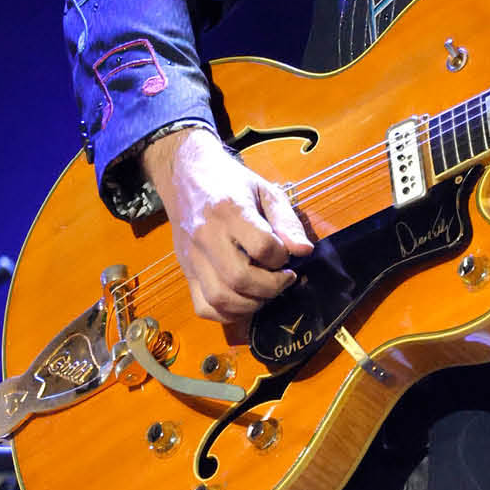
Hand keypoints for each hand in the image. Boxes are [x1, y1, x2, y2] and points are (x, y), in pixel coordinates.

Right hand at [143, 125, 311, 324]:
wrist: (185, 176)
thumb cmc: (232, 183)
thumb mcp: (266, 190)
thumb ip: (287, 221)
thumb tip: (304, 251)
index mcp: (230, 211)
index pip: (262, 247)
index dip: (282, 257)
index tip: (287, 255)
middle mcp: (206, 237)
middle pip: (239, 279)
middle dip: (272, 286)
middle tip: (285, 278)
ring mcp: (192, 258)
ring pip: (220, 299)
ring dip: (253, 304)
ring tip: (268, 291)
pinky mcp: (185, 272)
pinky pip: (203, 307)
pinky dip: (228, 314)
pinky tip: (246, 300)